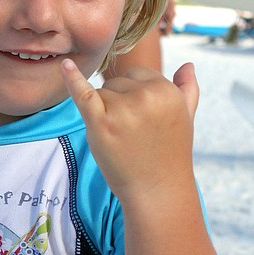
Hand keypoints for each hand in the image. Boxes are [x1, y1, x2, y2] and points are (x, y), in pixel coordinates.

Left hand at [61, 59, 198, 201]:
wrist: (157, 191)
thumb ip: (188, 88)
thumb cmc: (170, 154)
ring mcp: (122, 109)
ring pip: (100, 93)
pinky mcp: (101, 124)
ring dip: (104, 113)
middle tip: (134, 133)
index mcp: (166, 90)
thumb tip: (188, 63)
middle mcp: (146, 96)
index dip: (136, 96)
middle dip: (120, 104)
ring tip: (122, 138)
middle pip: (116, 83)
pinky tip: (65, 66)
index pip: (138, 75)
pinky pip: (83, 94)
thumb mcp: (187, 117)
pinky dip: (72, 80)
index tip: (144, 120)